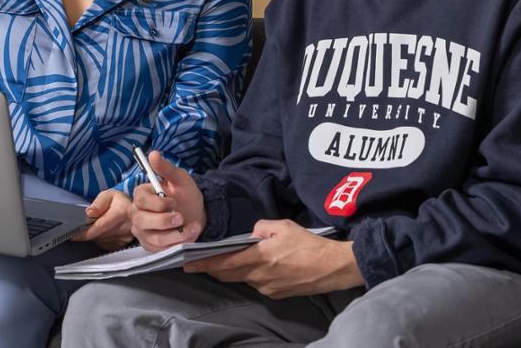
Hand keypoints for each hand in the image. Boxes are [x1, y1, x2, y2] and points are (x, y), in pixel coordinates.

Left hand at [73, 190, 133, 249]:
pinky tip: (103, 231)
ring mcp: (125, 237)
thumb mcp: (108, 195)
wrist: (135, 209)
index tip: (73, 235)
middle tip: (83, 226)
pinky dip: (101, 239)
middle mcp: (125, 227)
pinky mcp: (123, 244)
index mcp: (121, 212)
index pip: (99, 227)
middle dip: (88, 232)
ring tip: (97, 225)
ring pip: (101, 241)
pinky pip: (106, 245)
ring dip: (94, 236)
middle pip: (99, 235)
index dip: (84, 232)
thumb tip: (89, 213)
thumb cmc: (119, 201)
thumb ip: (98, 203)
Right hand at [128, 151, 206, 251]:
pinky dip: (177, 244)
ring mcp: (143, 231)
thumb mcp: (181, 179)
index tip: (174, 201)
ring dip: (176, 234)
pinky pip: (160, 250)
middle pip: (142, 220)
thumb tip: (153, 154)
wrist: (197, 215)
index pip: (141, 200)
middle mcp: (138, 213)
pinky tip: (188, 236)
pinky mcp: (151, 246)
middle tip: (181, 217)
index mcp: (142, 195)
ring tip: (193, 227)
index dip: (158, 203)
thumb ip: (167, 168)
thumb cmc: (186, 195)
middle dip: (165, 221)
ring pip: (154, 238)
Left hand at [184, 219, 362, 297]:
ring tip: (231, 259)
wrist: (332, 267)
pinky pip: (256, 284)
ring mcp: (268, 288)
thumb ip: (260, 227)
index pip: (223, 264)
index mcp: (259, 257)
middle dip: (213, 269)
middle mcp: (260, 276)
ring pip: (242, 280)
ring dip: (233, 271)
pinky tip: (257, 266)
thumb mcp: (282, 225)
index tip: (187, 265)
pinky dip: (250, 275)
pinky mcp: (276, 294)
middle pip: (227, 275)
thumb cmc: (309, 244)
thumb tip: (250, 234)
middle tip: (200, 263)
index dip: (203, 265)